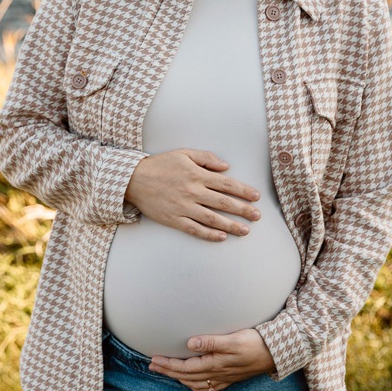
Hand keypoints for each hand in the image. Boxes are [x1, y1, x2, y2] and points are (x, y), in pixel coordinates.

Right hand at [124, 148, 260, 240]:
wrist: (133, 179)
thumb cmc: (160, 164)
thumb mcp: (183, 153)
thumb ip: (206, 158)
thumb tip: (226, 167)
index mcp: (196, 174)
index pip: (226, 184)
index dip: (243, 191)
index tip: (256, 197)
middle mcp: (192, 191)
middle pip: (223, 203)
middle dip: (243, 210)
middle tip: (258, 216)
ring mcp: (183, 207)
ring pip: (212, 218)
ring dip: (231, 225)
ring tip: (245, 230)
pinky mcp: (174, 219)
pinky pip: (195, 229)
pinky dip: (209, 234)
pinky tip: (221, 237)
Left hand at [148, 329, 274, 390]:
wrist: (275, 353)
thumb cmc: (254, 343)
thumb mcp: (232, 340)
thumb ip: (211, 342)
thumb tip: (189, 344)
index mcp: (215, 365)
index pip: (185, 368)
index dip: (168, 365)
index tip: (153, 360)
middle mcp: (217, 374)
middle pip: (187, 377)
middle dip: (168, 371)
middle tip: (152, 366)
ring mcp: (224, 378)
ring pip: (195, 383)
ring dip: (179, 378)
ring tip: (168, 371)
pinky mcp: (230, 377)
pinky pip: (207, 386)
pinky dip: (194, 384)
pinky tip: (192, 380)